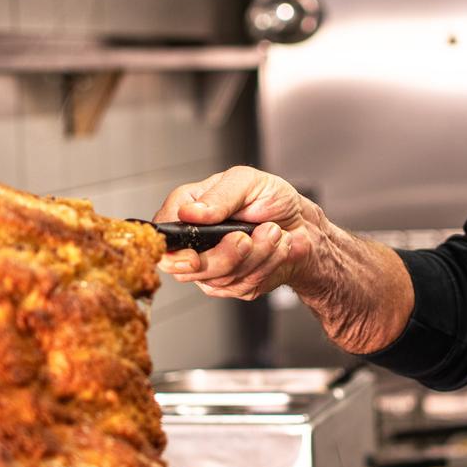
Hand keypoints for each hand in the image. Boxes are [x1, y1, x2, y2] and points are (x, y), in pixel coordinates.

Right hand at [153, 166, 321, 299]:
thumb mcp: (247, 182)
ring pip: (220, 277)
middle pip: (187, 267)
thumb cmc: (272, 199)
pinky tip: (275, 246)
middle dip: (223, 255)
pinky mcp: (233, 285)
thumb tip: (191, 212)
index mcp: (188, 210)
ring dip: (255, 254)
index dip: (172, 250)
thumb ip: (219, 196)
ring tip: (272, 232)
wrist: (303, 224)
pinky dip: (266, 263)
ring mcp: (212, 267)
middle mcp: (195, 242)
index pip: (163, 235)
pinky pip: (243, 284)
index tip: (192, 254)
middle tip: (244, 238)